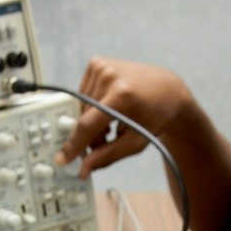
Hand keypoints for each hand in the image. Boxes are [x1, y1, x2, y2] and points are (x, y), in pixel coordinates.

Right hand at [57, 58, 195, 178]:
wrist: (167, 89)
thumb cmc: (154, 115)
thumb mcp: (135, 142)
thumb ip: (107, 156)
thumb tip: (84, 167)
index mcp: (122, 95)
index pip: (88, 124)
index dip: (74, 144)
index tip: (63, 158)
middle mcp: (109, 76)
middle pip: (84, 117)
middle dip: (89, 135)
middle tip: (104, 141)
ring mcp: (101, 66)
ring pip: (81, 108)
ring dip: (91, 122)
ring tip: (110, 125)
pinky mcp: (96, 63)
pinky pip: (84, 95)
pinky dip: (92, 107)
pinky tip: (107, 109)